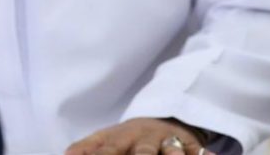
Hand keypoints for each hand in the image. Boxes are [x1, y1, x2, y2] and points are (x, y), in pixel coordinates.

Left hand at [65, 118, 213, 154]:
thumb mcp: (105, 139)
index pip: (107, 150)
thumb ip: (86, 148)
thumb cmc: (128, 138)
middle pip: (142, 151)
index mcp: (121, 139)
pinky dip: (204, 154)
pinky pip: (198, 151)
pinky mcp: (190, 145)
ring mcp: (169, 141)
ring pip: (172, 150)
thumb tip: (66, 154)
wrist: (164, 119)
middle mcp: (145, 140)